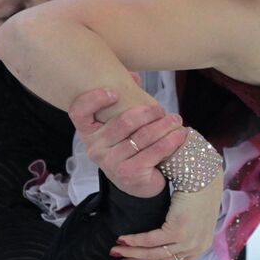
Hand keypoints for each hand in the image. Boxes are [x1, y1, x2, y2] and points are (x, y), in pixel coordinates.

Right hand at [68, 78, 187, 199]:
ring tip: (176, 119)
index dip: (93, 99)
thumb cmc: (130, 147)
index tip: (114, 92)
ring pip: (142, 136)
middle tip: (161, 109)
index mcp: (89, 132)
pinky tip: (179, 135)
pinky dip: (170, 141)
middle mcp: (95, 148)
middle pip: (122, 122)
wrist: (138, 183)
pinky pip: (154, 152)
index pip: (79, 112)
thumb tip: (134, 76)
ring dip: (164, 125)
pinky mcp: (129, 174)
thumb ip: (127, 99)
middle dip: (148, 112)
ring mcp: (111, 163)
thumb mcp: (124, 124)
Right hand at [113, 176, 221, 259]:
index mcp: (201, 244)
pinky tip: (122, 239)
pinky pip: (151, 240)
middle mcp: (196, 247)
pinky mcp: (178, 231)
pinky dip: (134, 241)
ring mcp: (188, 241)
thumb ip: (181, 229)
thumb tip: (163, 237)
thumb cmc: (198, 188)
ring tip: (115, 252)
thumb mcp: (193, 214)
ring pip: (154, 253)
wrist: (202, 172)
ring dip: (132, 253)